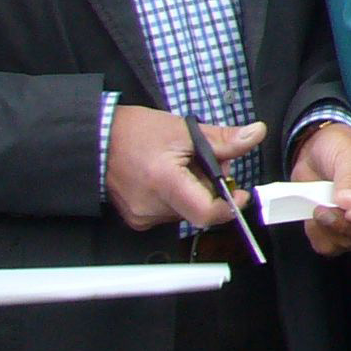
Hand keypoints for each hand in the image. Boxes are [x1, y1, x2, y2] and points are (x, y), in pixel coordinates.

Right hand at [106, 108, 260, 233]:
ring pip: (187, 210)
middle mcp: (151, 206)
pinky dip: (178, 196)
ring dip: (195, 191)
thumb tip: (254, 135)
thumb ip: (223, 140)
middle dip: (212, 187)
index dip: (229, 206)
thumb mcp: (184, 131)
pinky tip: (168, 177)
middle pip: (200, 209)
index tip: (239, 194)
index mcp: (164, 182)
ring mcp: (142, 216)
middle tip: (205, 162)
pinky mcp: (137, 219)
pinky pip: (170, 212)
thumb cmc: (134, 133)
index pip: (206, 213)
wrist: (96, 141)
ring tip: (182, 166)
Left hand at [290, 124, 350, 256]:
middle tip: (324, 208)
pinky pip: (329, 246)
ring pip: (349, 243)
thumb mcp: (350, 156)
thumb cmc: (341, 147)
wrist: (313, 152)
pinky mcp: (335, 231)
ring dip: (329, 230)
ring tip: (317, 208)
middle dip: (345, 225)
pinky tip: (313, 217)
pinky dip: (318, 235)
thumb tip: (349, 204)